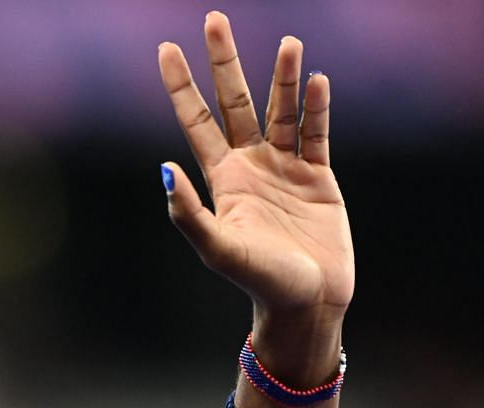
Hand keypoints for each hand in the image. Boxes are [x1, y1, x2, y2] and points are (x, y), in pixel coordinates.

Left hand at [157, 13, 353, 322]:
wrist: (306, 303)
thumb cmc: (259, 281)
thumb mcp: (219, 249)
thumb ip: (189, 213)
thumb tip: (164, 169)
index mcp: (222, 179)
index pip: (196, 121)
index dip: (181, 86)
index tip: (166, 48)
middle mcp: (251, 166)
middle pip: (234, 102)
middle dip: (225, 62)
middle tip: (214, 19)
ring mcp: (286, 168)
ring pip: (282, 110)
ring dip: (284, 78)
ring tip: (289, 44)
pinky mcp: (319, 177)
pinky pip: (317, 133)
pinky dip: (317, 107)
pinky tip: (317, 81)